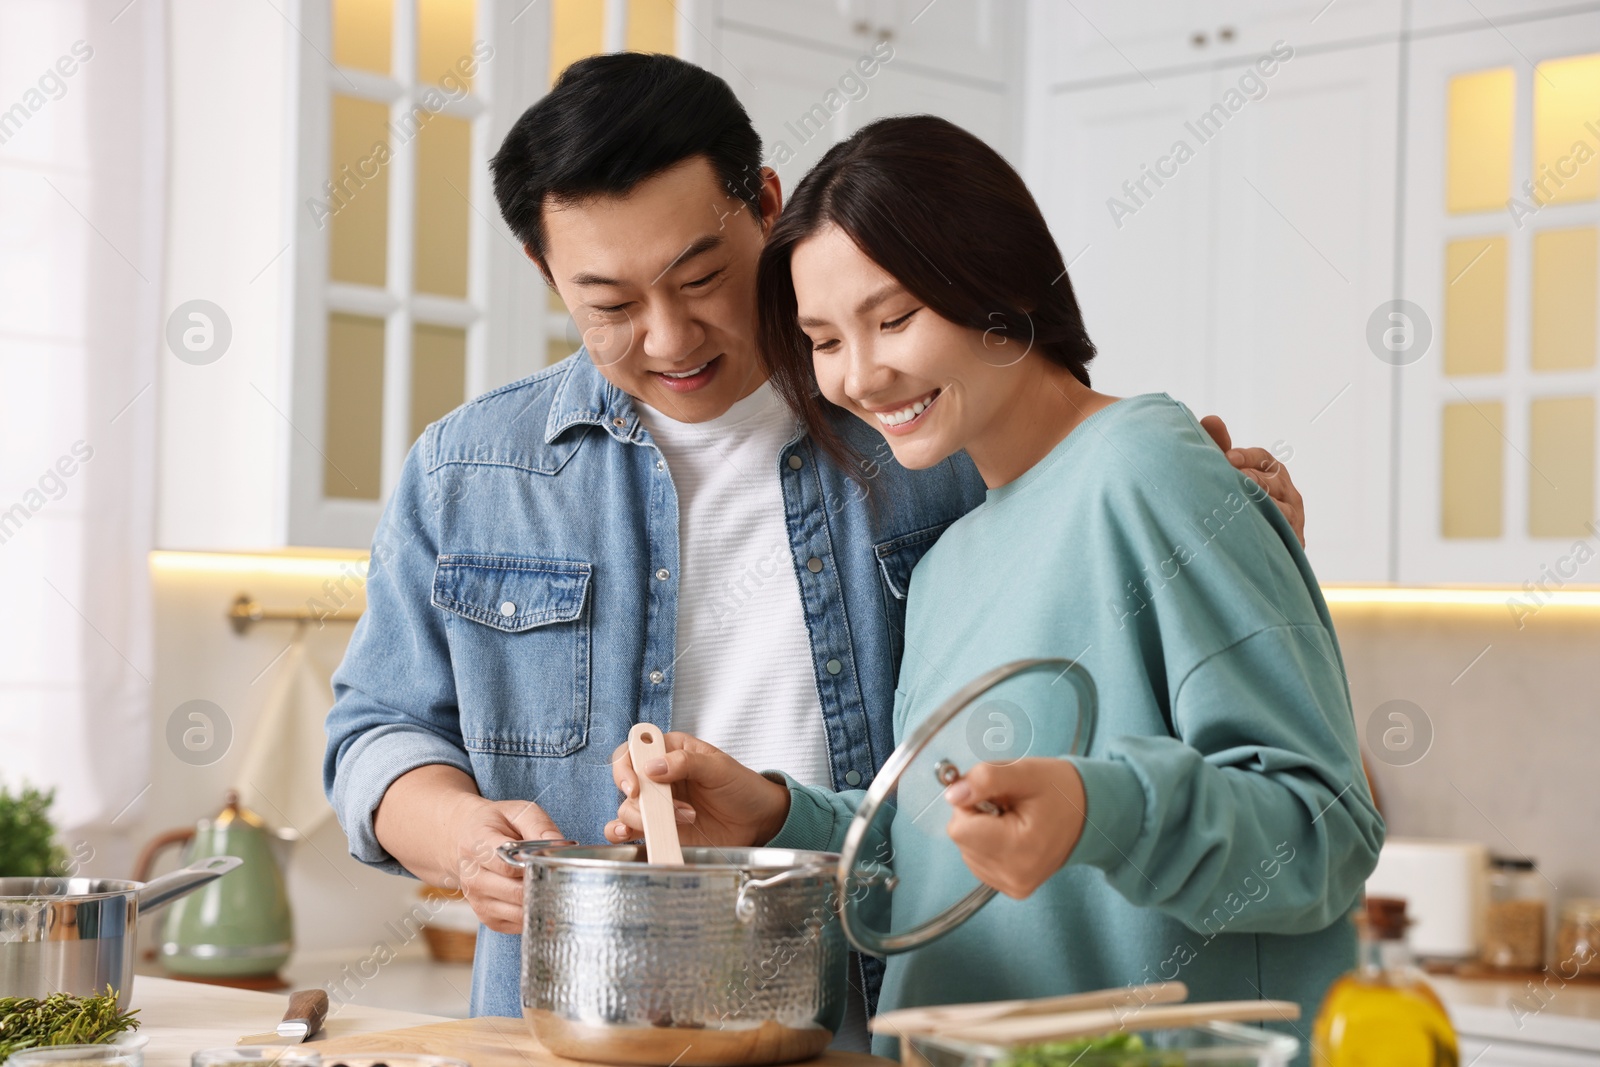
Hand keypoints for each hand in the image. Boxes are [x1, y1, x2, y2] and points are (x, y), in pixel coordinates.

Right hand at [372, 765, 566, 935]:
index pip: (506, 865)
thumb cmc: (498, 824)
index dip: (533, 865)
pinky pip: (518, 924)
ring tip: (555, 886)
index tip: (551, 860)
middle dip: (543, 885)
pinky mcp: (487, 918)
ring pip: (519, 912)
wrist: (465, 839)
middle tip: (563, 875)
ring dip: (542, 901)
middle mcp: (472, 876)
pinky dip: (535, 913)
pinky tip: (541, 898)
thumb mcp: (518, 812)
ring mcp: (477, 900)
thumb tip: (560, 847)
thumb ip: (539, 826)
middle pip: (515, 892)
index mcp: (477, 844)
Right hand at [604, 731, 790, 848]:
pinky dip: (624, 834)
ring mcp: (659, 803)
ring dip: (644, 818)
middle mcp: (659, 776)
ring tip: (684, 820)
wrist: (758, 821)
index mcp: (672, 751)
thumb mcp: (719, 768)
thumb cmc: (742, 787)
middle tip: (666, 808)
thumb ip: (686, 763)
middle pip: (626, 781)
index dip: (626, 765)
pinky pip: (631, 830)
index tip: (635, 786)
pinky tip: (632, 836)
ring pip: (627, 808)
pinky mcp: (661, 827)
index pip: (635, 749)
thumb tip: (652, 767)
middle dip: (640, 799)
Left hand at [943, 758, 1086, 899]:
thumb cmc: (1059, 790)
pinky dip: (988, 844)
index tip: (992, 795)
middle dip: (976, 816)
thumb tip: (952, 794)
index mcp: (1019, 849)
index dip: (969, 804)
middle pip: (962, 840)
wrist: (1089, 813)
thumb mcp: (1024, 772)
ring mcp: (1014, 886)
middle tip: (1006, 805)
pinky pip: (978, 861)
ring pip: (967, 851)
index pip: (959, 829)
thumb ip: (985, 779)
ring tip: (1012, 819)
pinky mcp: (1013, 888)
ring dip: (981, 830)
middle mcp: (1014, 876)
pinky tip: (1012, 834)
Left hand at [1200, 415, 1305, 546]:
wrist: (1250, 548)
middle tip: (1233, 478)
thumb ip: (1218, 447)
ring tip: (1241, 499)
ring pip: (1280, 505)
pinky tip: (1253, 523)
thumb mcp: (1227, 473)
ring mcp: (1292, 514)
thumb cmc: (1236, 502)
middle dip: (1252, 479)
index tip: (1228, 458)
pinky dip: (1271, 524)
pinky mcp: (1294, 538)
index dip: (1246, 457)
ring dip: (1261, 502)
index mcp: (1270, 470)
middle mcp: (1285, 490)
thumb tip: (1211, 419)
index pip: (1262, 458)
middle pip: (1272, 481)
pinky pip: (1285, 528)